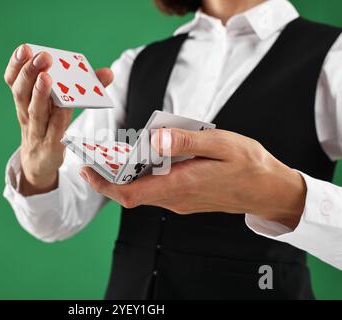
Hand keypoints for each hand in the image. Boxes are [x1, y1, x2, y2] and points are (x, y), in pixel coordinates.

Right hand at [4, 44, 112, 194]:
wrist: (40, 162)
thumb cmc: (49, 127)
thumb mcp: (57, 106)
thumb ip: (80, 87)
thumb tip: (108, 72)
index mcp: (25, 101)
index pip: (13, 81)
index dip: (16, 65)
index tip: (24, 48)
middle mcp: (26, 114)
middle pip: (22, 93)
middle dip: (30, 72)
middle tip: (42, 57)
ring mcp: (37, 131)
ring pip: (35, 111)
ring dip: (40, 94)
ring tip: (46, 78)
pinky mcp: (50, 146)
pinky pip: (53, 130)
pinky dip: (58, 117)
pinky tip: (64, 106)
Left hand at [80, 128, 306, 228]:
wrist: (268, 190)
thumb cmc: (249, 165)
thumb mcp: (221, 144)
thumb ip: (186, 142)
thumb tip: (154, 139)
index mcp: (181, 184)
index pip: (130, 194)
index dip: (104, 185)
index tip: (87, 170)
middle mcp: (176, 198)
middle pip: (131, 193)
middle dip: (109, 177)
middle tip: (95, 155)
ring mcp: (180, 201)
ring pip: (143, 191)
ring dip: (126, 176)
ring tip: (116, 154)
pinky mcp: (185, 198)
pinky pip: (156, 190)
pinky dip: (143, 177)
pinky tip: (146, 158)